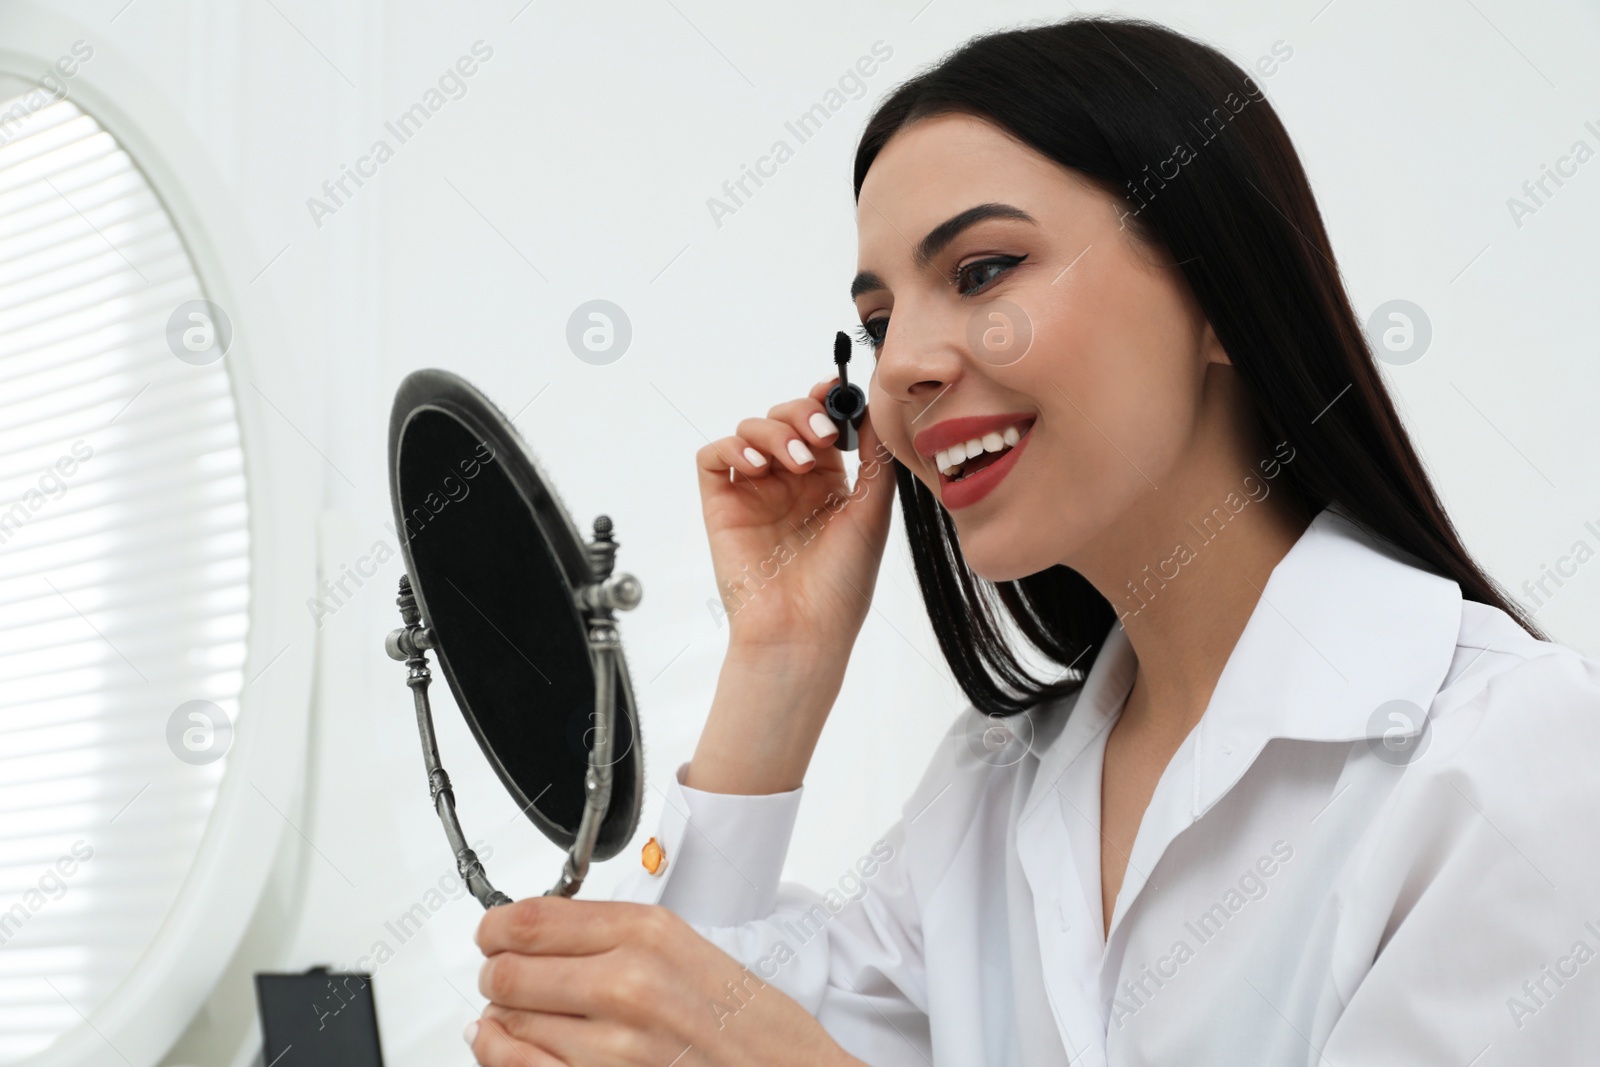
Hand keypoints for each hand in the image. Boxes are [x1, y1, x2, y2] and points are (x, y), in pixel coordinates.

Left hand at [469, 896, 857, 1066]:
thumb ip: (614, 937)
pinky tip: (506, 1046)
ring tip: (515, 1013)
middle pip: (507, 972)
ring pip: (507, 1023)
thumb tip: (541, 937)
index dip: (495, 927)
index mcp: (647, 934)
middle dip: (495, 974)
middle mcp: (626, 984)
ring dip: (501, 1018)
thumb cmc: (750, 1023)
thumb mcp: (687, 949)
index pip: (531, 919)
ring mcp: (612, 1046)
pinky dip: (502, 1056)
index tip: (492, 932)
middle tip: (500, 974)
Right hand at [697, 379, 897, 666]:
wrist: (804, 631)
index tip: (838, 392)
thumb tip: (874, 409)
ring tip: (799, 462)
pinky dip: (734, 448)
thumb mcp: (871, 513)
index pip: (821, 423)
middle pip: (784, 416)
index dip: (827, 401)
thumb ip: (874, 459)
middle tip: (823, 436)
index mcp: (828, 482)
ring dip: (775, 431)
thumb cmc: (842, 584)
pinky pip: (714, 457)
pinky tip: (760, 466)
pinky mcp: (722, 506)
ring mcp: (753, 492)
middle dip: (803, 414)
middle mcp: (789, 482)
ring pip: (751, 429)